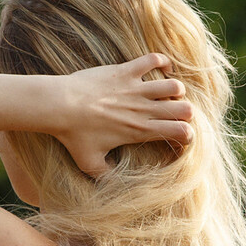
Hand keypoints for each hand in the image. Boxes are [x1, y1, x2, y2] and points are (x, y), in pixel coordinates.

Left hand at [54, 53, 194, 175]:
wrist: (59, 105)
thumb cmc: (73, 136)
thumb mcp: (89, 163)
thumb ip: (105, 176)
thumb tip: (114, 186)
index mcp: (140, 131)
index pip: (180, 132)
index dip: (187, 135)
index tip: (179, 136)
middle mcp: (143, 109)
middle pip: (185, 109)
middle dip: (185, 113)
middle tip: (174, 114)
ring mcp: (135, 88)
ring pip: (174, 85)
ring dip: (174, 89)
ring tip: (167, 93)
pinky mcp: (125, 70)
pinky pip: (153, 59)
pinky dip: (162, 61)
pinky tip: (160, 67)